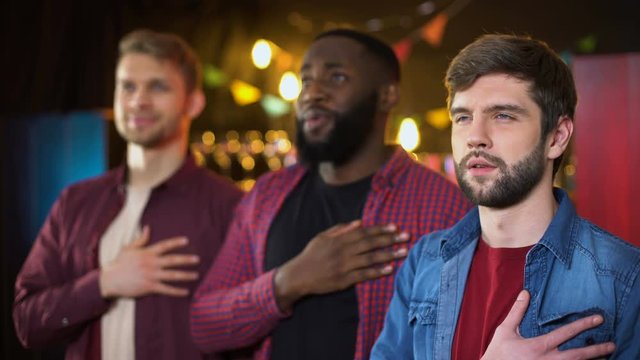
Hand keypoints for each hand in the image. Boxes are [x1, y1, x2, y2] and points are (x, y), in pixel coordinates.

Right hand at [99, 226, 199, 297]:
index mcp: (147, 253)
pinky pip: (166, 289)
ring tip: (196, 275)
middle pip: (172, 260)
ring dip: (186, 275)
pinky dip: (177, 291)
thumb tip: (148, 228)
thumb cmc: (119, 263)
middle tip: (197, 259)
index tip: (186, 240)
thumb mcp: (129, 248)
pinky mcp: (149, 287)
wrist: (110, 280)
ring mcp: (151, 276)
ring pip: (172, 275)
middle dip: (186, 260)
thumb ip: (141, 239)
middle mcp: (151, 264)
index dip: (176, 242)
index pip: (164, 246)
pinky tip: (186, 291)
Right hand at [274, 220, 408, 310]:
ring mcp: (344, 266)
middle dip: (390, 239)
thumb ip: (341, 229)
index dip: (380, 229)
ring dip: (388, 255)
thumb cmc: (311, 255)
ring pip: (370, 259)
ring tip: (403, 252)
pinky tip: (389, 269)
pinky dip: (377, 272)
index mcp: (339, 239)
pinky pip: (363, 275)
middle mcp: (343, 251)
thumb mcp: (322, 237)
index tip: (395, 227)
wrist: (298, 276)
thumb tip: (359, 222)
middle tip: (407, 237)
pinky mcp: (344, 280)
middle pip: (370, 244)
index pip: (364, 232)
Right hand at [481, 290, 615, 359]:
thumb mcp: (505, 330)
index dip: (583, 325)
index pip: (566, 333)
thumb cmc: (498, 353)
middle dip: (596, 350)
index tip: (598, 319)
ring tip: (605, 357)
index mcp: (539, 346)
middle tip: (612, 345)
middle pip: (578, 355)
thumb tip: (525, 293)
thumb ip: (517, 311)